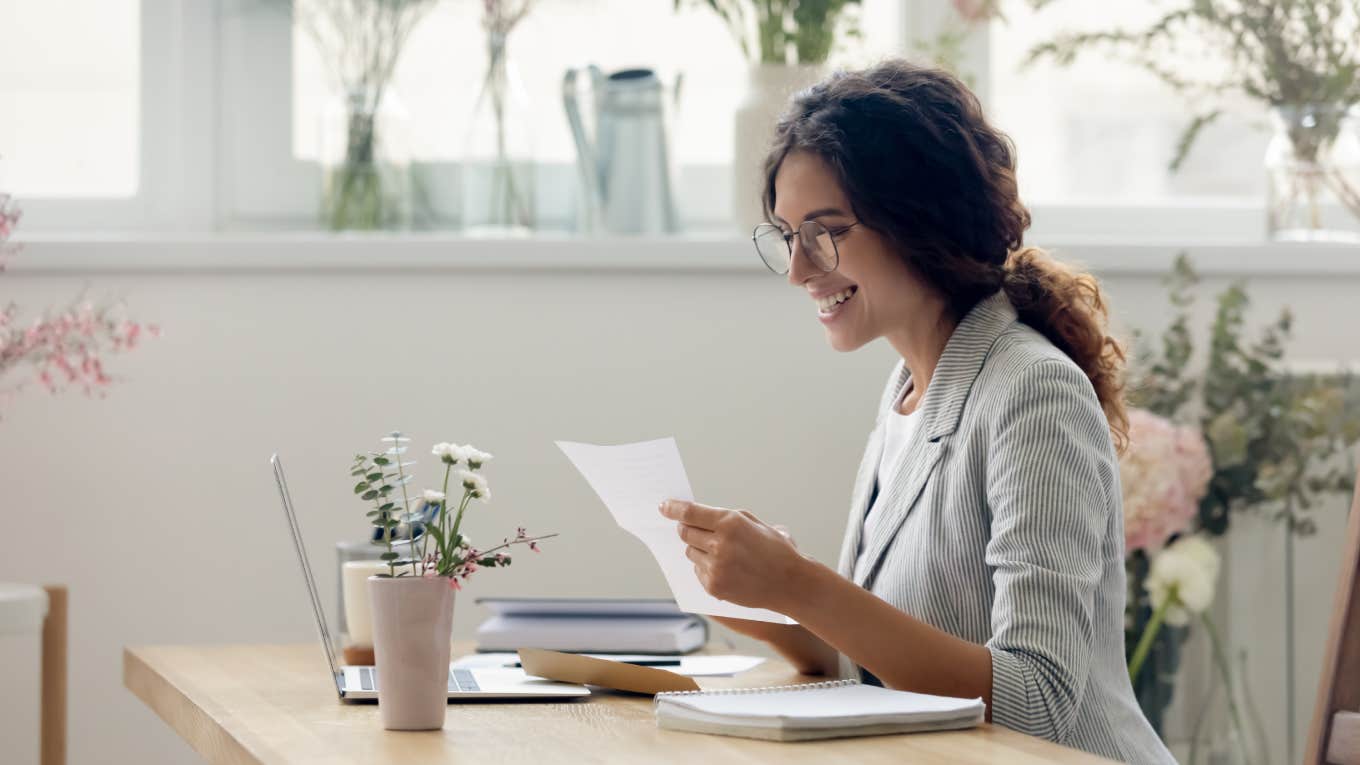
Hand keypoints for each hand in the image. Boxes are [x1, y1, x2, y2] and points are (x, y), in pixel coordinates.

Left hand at [659, 499, 805, 612]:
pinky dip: (705, 567)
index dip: (673, 508)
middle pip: (684, 532)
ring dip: (698, 549)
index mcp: (730, 523)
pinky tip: (725, 568)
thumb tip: (694, 515)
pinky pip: (697, 571)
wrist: (790, 583)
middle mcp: (720, 544)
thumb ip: (723, 517)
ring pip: (690, 552)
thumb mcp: (753, 523)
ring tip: (719, 552)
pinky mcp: (714, 586)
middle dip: (686, 528)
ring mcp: (716, 567)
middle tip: (690, 527)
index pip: (689, 512)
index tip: (663, 506)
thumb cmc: (774, 549)